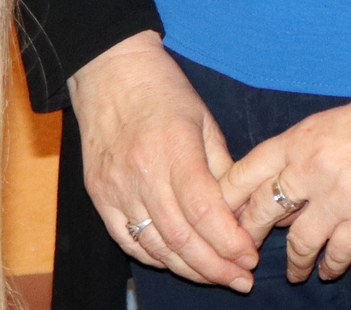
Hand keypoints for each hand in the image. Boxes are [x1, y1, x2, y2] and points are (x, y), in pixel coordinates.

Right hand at [68, 31, 258, 291]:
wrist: (110, 71)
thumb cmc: (163, 89)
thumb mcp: (204, 118)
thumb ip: (222, 166)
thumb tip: (240, 210)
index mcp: (174, 149)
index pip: (204, 211)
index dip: (229, 242)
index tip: (250, 257)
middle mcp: (142, 173)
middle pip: (181, 238)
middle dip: (216, 267)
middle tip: (241, 280)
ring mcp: (116, 188)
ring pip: (155, 247)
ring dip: (189, 269)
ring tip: (217, 277)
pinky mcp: (100, 196)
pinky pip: (128, 241)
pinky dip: (155, 258)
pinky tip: (178, 262)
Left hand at [219, 66, 350, 283]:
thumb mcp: (330, 122)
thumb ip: (301, 153)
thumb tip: (281, 187)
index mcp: (299, 139)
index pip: (244, 173)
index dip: (228, 201)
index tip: (220, 219)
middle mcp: (311, 167)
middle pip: (262, 212)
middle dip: (250, 237)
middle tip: (246, 254)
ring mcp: (338, 196)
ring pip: (297, 242)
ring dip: (293, 263)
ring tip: (294, 273)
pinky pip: (337, 254)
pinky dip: (330, 267)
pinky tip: (329, 271)